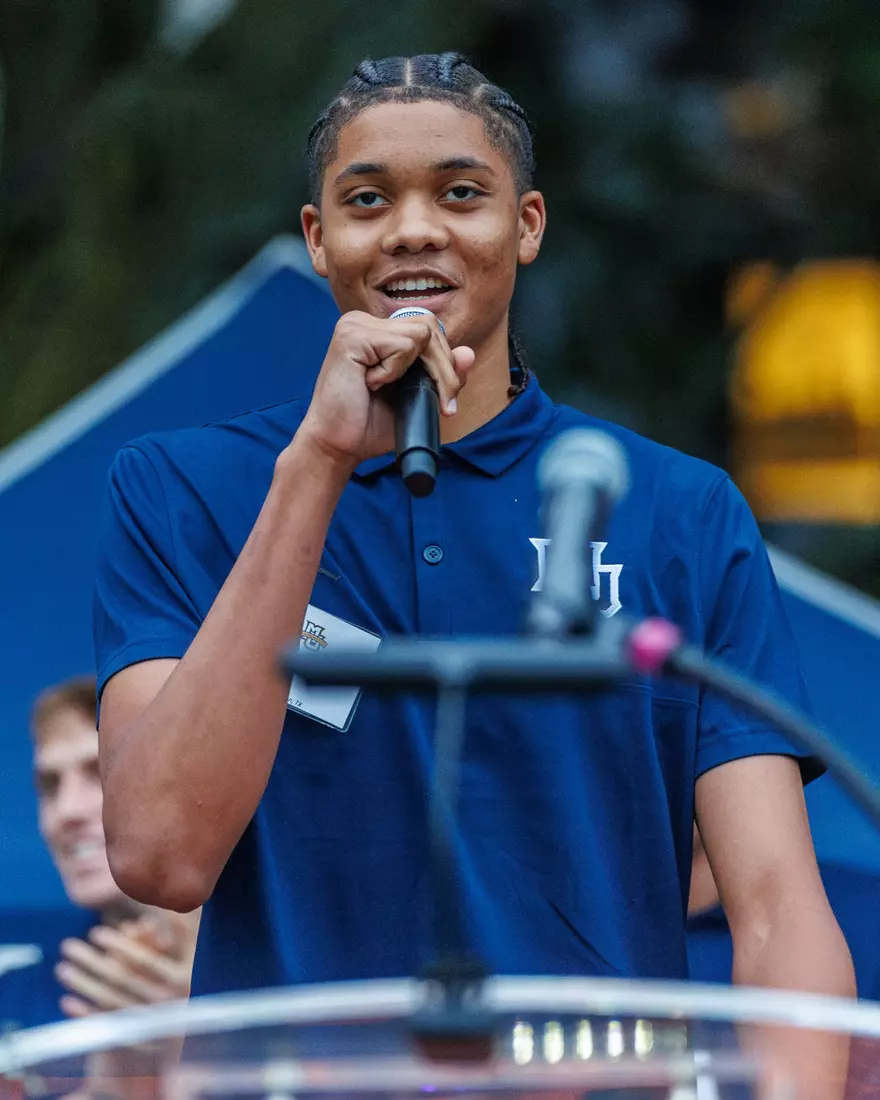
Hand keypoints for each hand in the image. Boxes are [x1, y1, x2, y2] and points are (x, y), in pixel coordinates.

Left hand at [56, 910, 198, 1017]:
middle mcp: (167, 1001)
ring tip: (61, 968)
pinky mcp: (136, 1040)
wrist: (186, 1027)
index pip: (145, 959)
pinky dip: (85, 1014)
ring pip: (110, 1001)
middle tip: (67, 946)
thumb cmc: (186, 976)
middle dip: (91, 962)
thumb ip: (184, 929)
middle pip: (122, 979)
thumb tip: (166, 900)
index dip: (119, 945)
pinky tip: (66, 1001)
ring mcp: (151, 1023)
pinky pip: (106, 1026)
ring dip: (83, 984)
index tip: (95, 931)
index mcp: (182, 976)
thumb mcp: (193, 952)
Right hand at [297, 310, 473, 465]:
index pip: (427, 328)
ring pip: (421, 333)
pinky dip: (396, 371)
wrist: (337, 447)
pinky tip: (372, 384)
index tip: (446, 400)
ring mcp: (355, 325)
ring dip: (421, 371)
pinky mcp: (352, 336)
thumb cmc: (369, 426)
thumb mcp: (417, 399)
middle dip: (445, 368)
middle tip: (443, 404)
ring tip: (390, 390)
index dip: (444, 361)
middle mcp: (364, 322)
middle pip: (429, 326)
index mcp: (376, 331)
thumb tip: (468, 353)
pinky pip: (402, 345)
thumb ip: (442, 376)